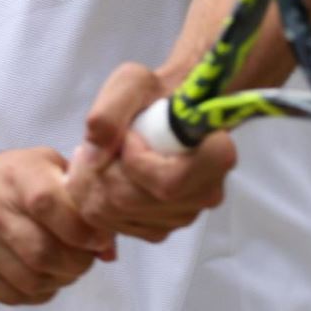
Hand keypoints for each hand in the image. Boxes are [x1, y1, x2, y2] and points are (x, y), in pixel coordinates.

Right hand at [0, 148, 115, 305]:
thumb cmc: (11, 178)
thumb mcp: (47, 168)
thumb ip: (81, 201)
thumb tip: (109, 249)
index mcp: (16, 173)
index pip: (51, 205)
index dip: (83, 231)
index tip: (98, 240)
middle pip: (43, 253)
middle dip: (77, 264)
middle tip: (85, 260)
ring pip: (29, 281)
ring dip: (58, 281)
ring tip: (64, 268)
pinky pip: (10, 295)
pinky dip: (36, 293)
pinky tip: (41, 277)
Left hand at [64, 63, 236, 242]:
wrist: (161, 113)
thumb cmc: (153, 94)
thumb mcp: (131, 81)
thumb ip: (111, 110)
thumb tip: (94, 155)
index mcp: (216, 157)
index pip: (168, 182)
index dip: (137, 162)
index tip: (129, 135)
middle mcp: (205, 194)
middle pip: (133, 201)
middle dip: (102, 171)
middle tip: (99, 145)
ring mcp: (182, 216)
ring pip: (118, 215)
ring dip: (94, 184)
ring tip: (97, 157)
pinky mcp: (160, 229)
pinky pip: (115, 227)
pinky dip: (95, 201)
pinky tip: (101, 176)